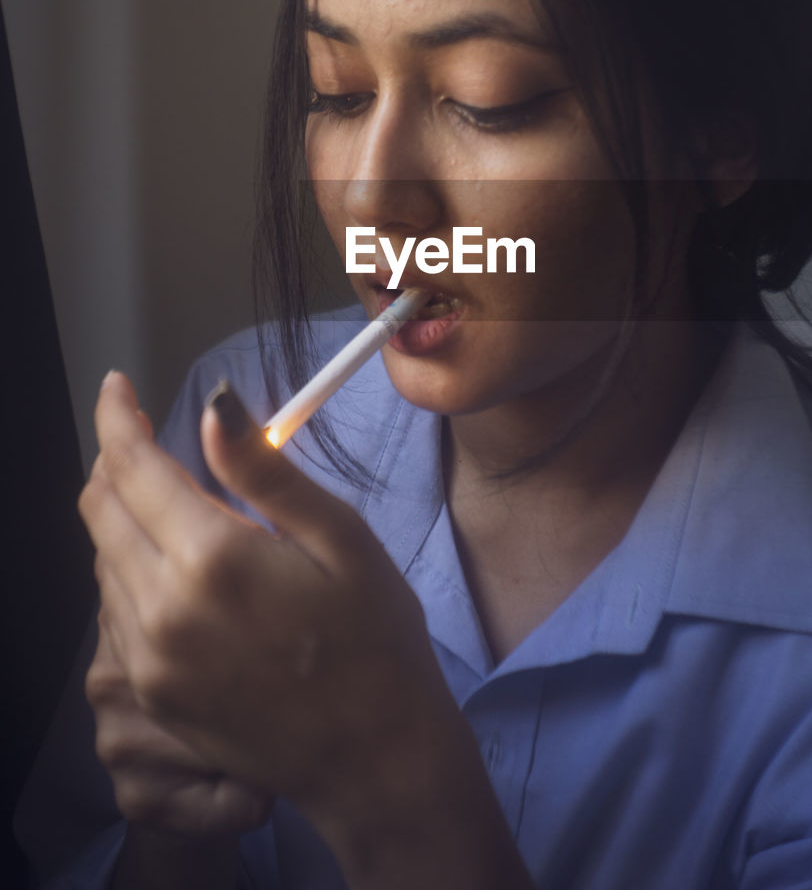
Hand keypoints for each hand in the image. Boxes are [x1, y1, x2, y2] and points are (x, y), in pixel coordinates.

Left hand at [79, 373, 461, 840]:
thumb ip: (264, 470)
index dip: (117, 417)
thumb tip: (213, 405)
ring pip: (102, 560)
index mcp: (212, 559)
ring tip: (177, 508)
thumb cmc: (375, 639)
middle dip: (115, 461)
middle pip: (100, 509)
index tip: (117, 387)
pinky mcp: (149, 694)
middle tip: (148, 438)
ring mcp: (147, 660)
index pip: (132, 466)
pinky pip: (113, 612)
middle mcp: (162, 610)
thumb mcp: (340, 538)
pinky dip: (128, 572)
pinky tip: (178, 572)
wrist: (375, 759)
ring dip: (123, 518)